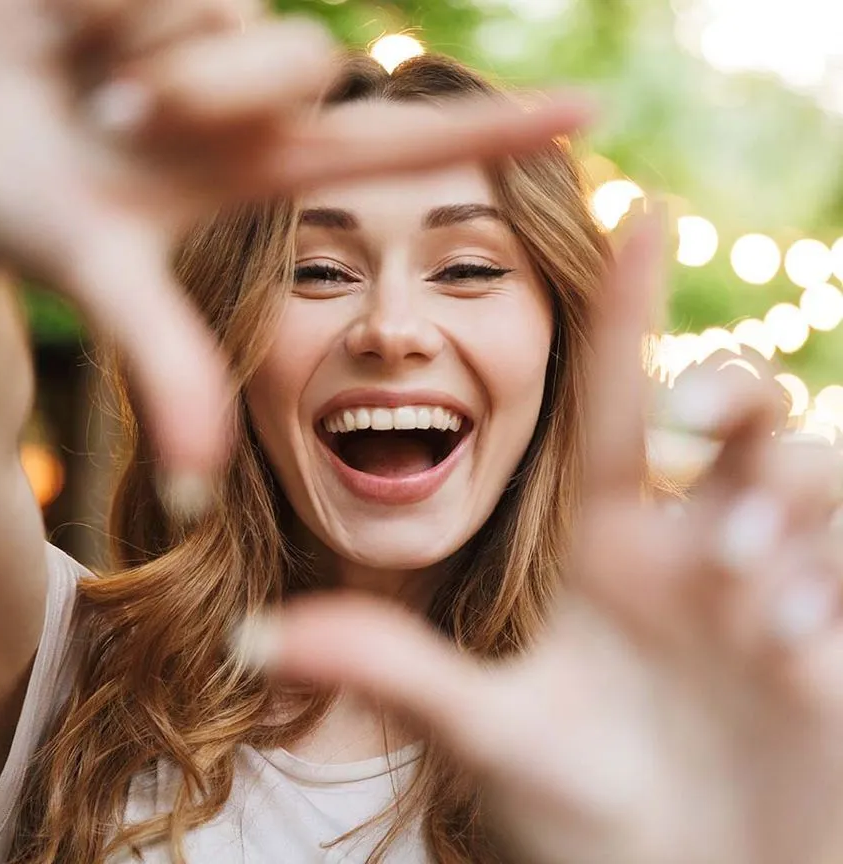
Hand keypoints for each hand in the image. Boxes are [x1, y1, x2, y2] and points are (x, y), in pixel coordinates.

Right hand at [0, 0, 592, 509]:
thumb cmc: (3, 215)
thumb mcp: (94, 277)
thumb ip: (161, 362)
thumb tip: (196, 489)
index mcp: (259, 170)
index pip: (399, 150)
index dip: (493, 136)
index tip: (593, 114)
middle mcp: (248, 95)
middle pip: (300, 60)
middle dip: (206, 90)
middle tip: (116, 120)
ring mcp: (207, 28)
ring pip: (230, 9)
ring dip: (140, 47)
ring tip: (79, 82)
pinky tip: (62, 23)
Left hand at [241, 215, 842, 863]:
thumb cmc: (581, 814)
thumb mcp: (487, 732)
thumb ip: (390, 670)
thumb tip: (256, 637)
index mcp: (606, 545)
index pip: (616, 402)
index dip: (626, 306)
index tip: (634, 205)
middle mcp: (691, 547)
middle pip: (739, 406)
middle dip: (735, 391)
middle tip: (703, 430)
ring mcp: (770, 587)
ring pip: (812, 470)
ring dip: (789, 509)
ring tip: (747, 602)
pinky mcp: (835, 637)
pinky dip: (829, 588)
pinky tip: (793, 655)